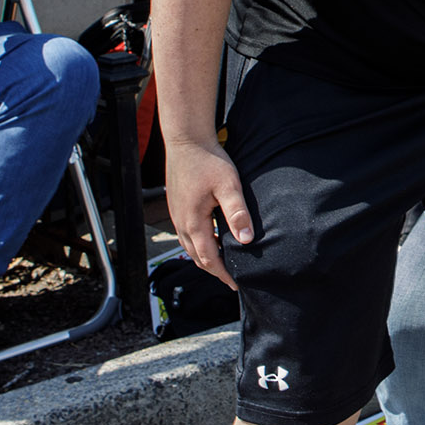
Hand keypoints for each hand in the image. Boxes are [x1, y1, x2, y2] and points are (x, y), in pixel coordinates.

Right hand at [167, 140, 251, 286]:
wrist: (187, 141)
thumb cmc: (208, 161)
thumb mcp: (229, 186)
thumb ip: (238, 213)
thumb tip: (247, 239)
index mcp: (194, 222)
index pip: (209, 259)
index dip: (223, 274)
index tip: (237, 284)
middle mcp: (182, 223)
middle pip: (197, 257)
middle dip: (215, 270)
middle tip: (232, 279)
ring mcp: (177, 215)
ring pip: (190, 247)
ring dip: (206, 258)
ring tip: (223, 263)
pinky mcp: (177, 207)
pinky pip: (186, 235)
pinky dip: (199, 244)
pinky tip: (211, 239)